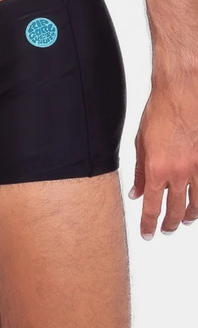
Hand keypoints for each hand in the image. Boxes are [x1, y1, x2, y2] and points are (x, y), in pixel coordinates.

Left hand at [129, 78, 197, 239]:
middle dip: (170, 223)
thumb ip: (138, 171)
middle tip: (166, 230)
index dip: (148, 223)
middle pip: (175, 208)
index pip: (151, 206)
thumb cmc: (161, 112)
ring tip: (185, 221)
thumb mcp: (141, 144)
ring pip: (196, 201)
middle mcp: (178, 173)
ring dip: (190, 214)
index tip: (147, 233)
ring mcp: (197, 167)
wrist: (183, 94)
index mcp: (156, 169)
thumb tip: (136, 192)